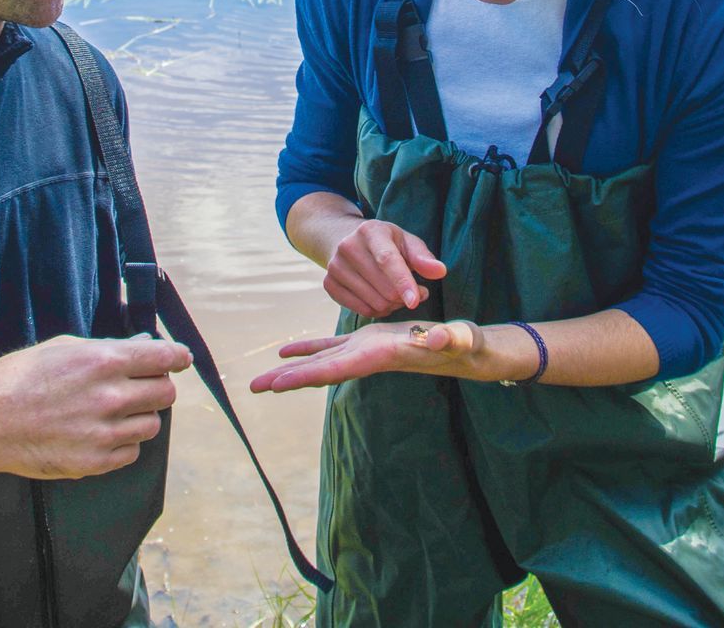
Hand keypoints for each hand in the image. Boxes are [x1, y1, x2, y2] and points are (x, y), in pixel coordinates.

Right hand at [0, 334, 191, 482]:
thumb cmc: (18, 378)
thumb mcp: (63, 347)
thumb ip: (107, 349)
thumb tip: (141, 348)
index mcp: (104, 361)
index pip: (164, 357)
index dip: (177, 357)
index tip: (181, 359)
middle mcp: (110, 397)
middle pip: (165, 393)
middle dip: (157, 386)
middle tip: (142, 386)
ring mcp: (104, 433)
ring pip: (152, 425)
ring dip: (140, 416)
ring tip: (114, 412)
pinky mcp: (94, 462)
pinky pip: (131, 452)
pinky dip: (123, 443)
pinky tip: (100, 433)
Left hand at [249, 320, 486, 392]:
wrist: (471, 352)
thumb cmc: (467, 346)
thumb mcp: (460, 338)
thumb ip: (449, 338)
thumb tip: (435, 337)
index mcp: (380, 357)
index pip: (337, 369)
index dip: (307, 375)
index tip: (277, 384)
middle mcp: (367, 359)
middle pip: (320, 371)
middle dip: (288, 379)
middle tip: (252, 388)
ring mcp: (366, 352)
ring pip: (321, 360)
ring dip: (291, 367)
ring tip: (261, 377)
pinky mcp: (368, 342)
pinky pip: (332, 345)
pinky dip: (309, 347)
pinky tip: (287, 349)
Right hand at [321, 219, 448, 316]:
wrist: (344, 239)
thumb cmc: (384, 243)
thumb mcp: (405, 242)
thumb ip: (423, 257)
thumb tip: (440, 271)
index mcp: (370, 231)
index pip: (388, 260)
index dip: (403, 282)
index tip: (415, 300)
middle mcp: (348, 247)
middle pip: (384, 288)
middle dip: (404, 297)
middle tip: (414, 292)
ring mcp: (335, 266)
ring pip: (375, 303)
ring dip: (392, 306)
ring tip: (397, 294)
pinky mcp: (329, 284)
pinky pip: (361, 310)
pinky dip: (377, 310)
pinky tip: (381, 298)